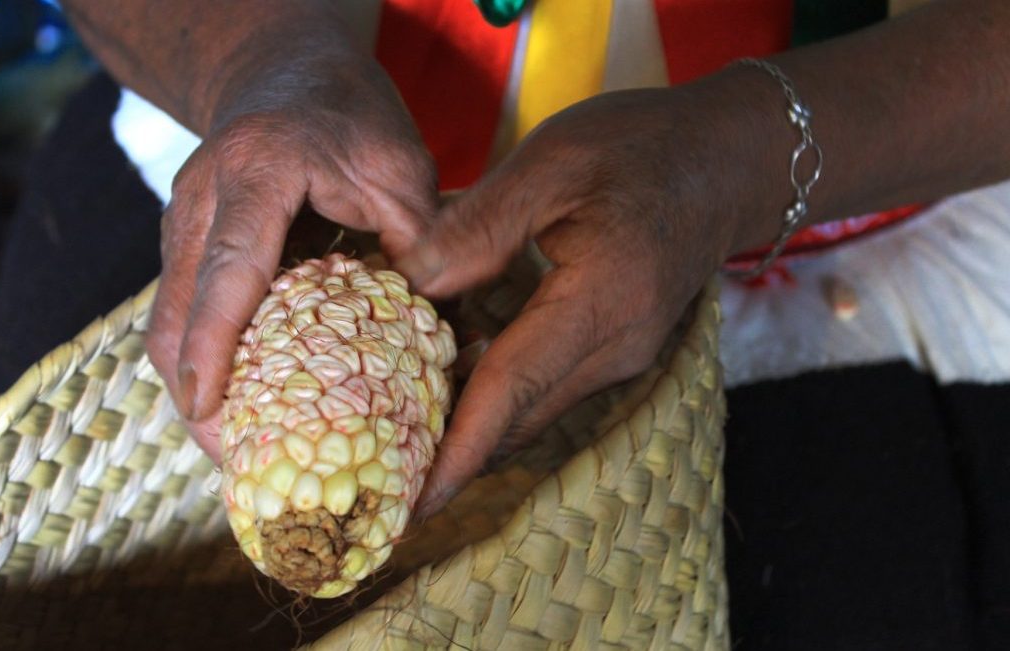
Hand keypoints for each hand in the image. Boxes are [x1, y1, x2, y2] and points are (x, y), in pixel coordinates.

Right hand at [146, 52, 436, 462]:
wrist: (278, 67)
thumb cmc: (346, 111)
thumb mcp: (399, 164)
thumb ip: (416, 242)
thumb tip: (437, 336)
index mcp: (257, 169)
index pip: (229, 268)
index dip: (216, 345)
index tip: (210, 411)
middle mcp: (200, 198)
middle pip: (178, 313)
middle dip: (197, 398)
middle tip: (237, 465)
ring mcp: (181, 222)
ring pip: (169, 323)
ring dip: (196, 391)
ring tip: (238, 454)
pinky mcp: (184, 245)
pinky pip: (182, 316)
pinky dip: (204, 366)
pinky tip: (239, 407)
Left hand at [397, 85, 772, 515]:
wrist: (730, 159)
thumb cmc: (642, 146)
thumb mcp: (554, 160)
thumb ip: (481, 223)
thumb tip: (413, 282)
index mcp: (601, 299)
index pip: (515, 389)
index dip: (458, 447)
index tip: (413, 501)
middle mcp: (617, 346)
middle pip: (520, 418)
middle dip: (451, 452)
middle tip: (379, 464)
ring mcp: (623, 355)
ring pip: (533, 410)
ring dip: (471, 423)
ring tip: (397, 422)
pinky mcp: (617, 348)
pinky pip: (547, 388)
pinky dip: (497, 395)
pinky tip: (449, 372)